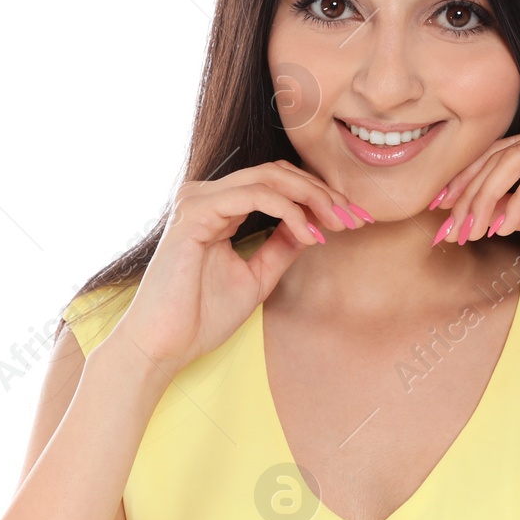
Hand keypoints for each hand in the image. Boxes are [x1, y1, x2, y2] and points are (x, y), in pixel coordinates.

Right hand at [107, 160, 372, 374]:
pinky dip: (289, 211)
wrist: (164, 346)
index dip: (319, 196)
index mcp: (218, 207)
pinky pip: (255, 196)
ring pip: (270, 177)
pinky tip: (310, 233)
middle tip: (356, 218)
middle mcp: (206, 196)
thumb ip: (283, 246)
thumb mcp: (257, 276)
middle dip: (323, 193)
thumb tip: (316, 224)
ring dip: (313, 198)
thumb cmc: (201, 317)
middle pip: (278, 173)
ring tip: (338, 223)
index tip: (354, 220)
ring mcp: (198, 200)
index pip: (277, 183)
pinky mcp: (195, 213)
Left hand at [436, 109, 519, 258]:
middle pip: (503, 154)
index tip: (443, 216)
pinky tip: (503, 225)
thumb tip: (496, 217)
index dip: (469, 185)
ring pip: (517, 159)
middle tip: (444, 227)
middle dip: (467, 192)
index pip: (506, 155)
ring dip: (486, 197)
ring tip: (467, 229)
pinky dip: (519, 198)